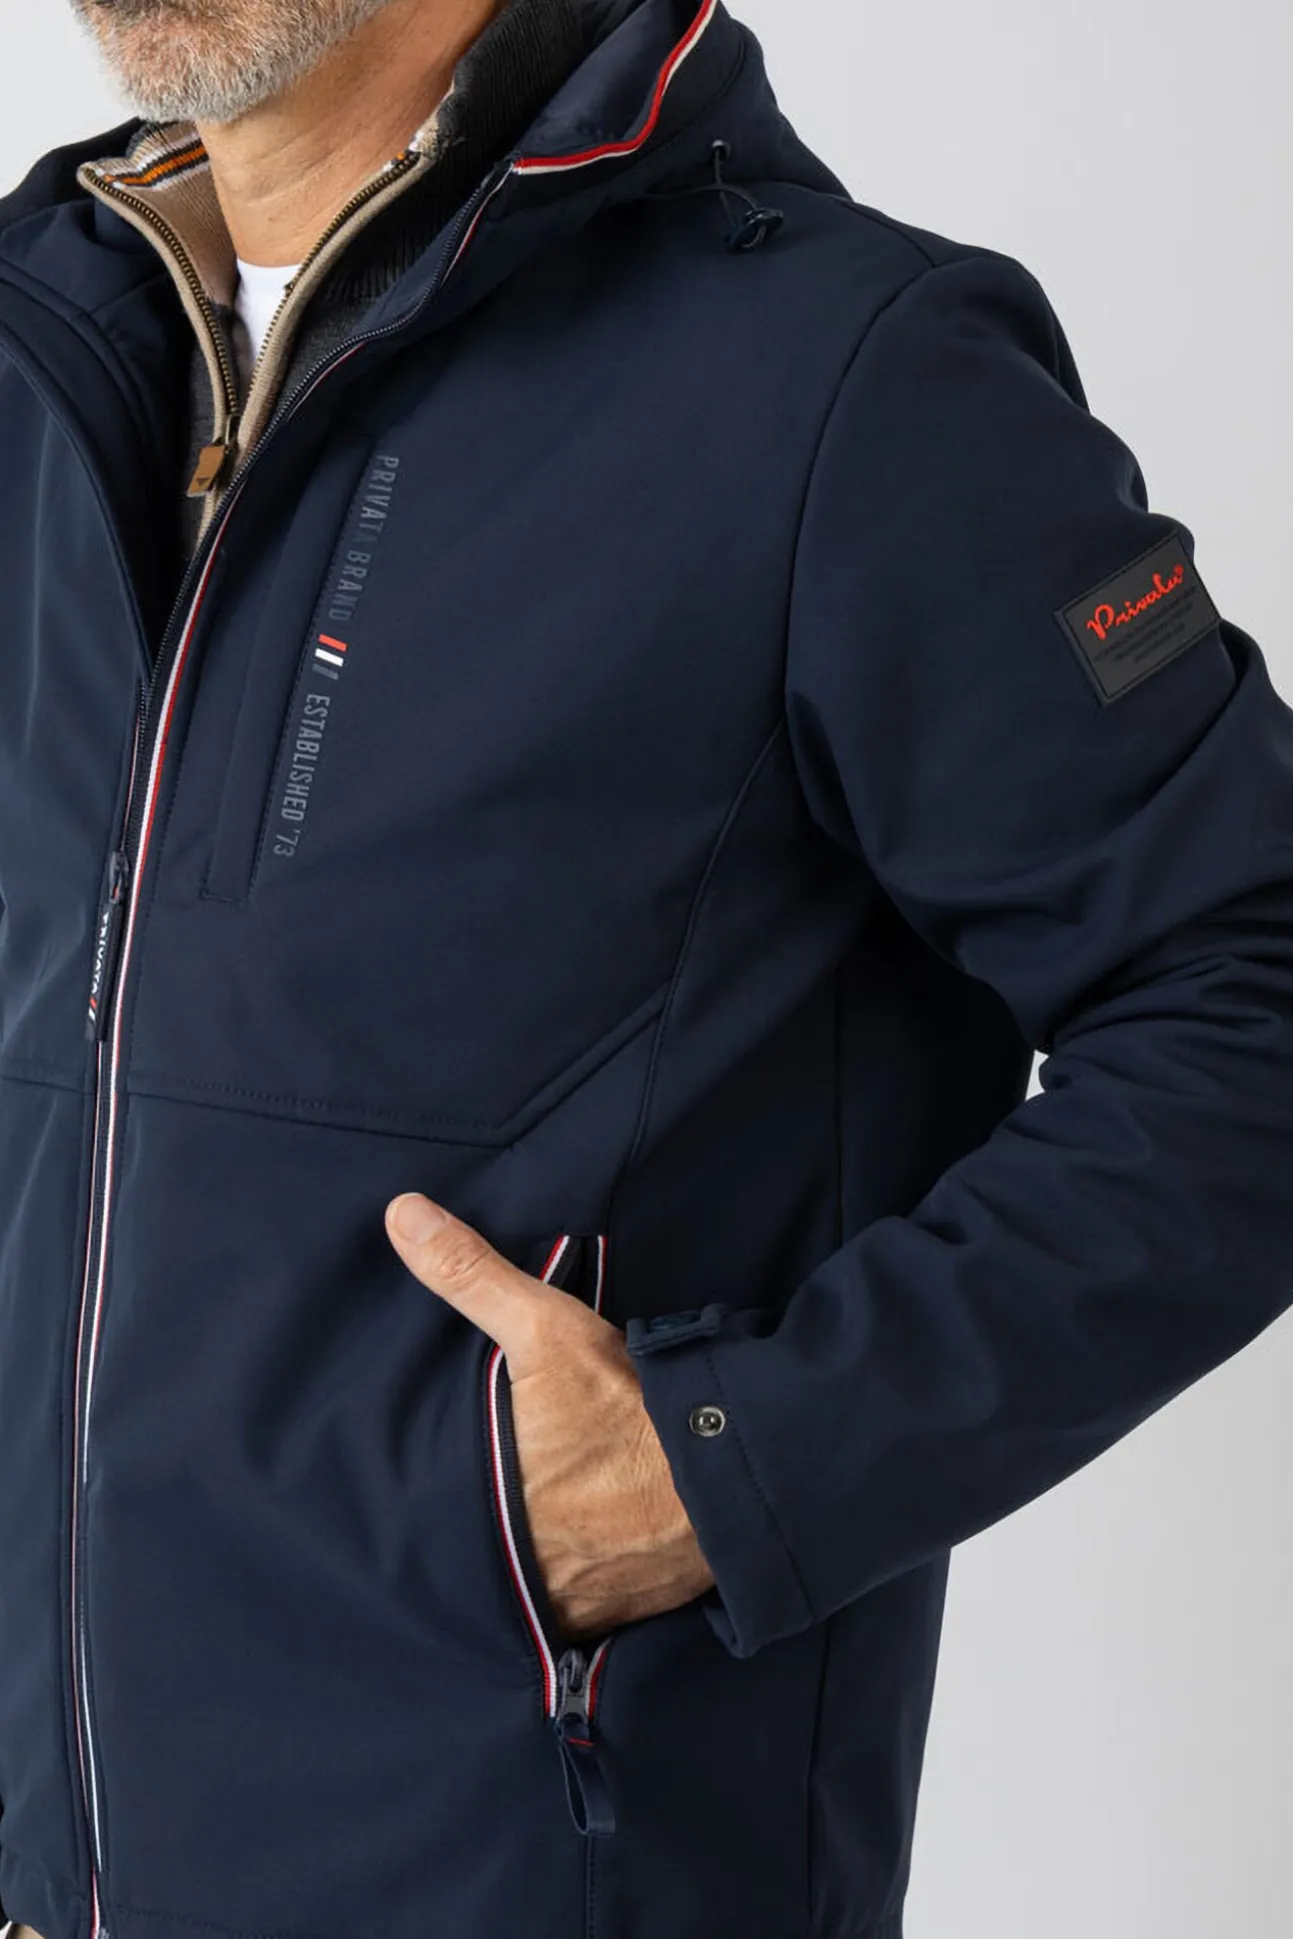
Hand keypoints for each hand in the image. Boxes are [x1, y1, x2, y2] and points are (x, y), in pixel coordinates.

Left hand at [385, 1194, 716, 1640]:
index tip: (406, 1497)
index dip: (416, 1509)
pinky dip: (576, 1599)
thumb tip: (401, 1214)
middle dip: (471, 1542)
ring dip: (522, 1577)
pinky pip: (579, 1617)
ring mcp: (568, 1602)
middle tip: (475, 1516)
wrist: (731, 1478)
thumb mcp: (546, 1328)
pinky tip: (580, 1574)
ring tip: (522, 1548)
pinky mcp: (619, 1618)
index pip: (422, 1519)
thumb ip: (471, 1275)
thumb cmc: (629, 1405)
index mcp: (483, 1501)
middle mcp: (516, 1566)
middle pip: (472, 1560)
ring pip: (523, 1595)